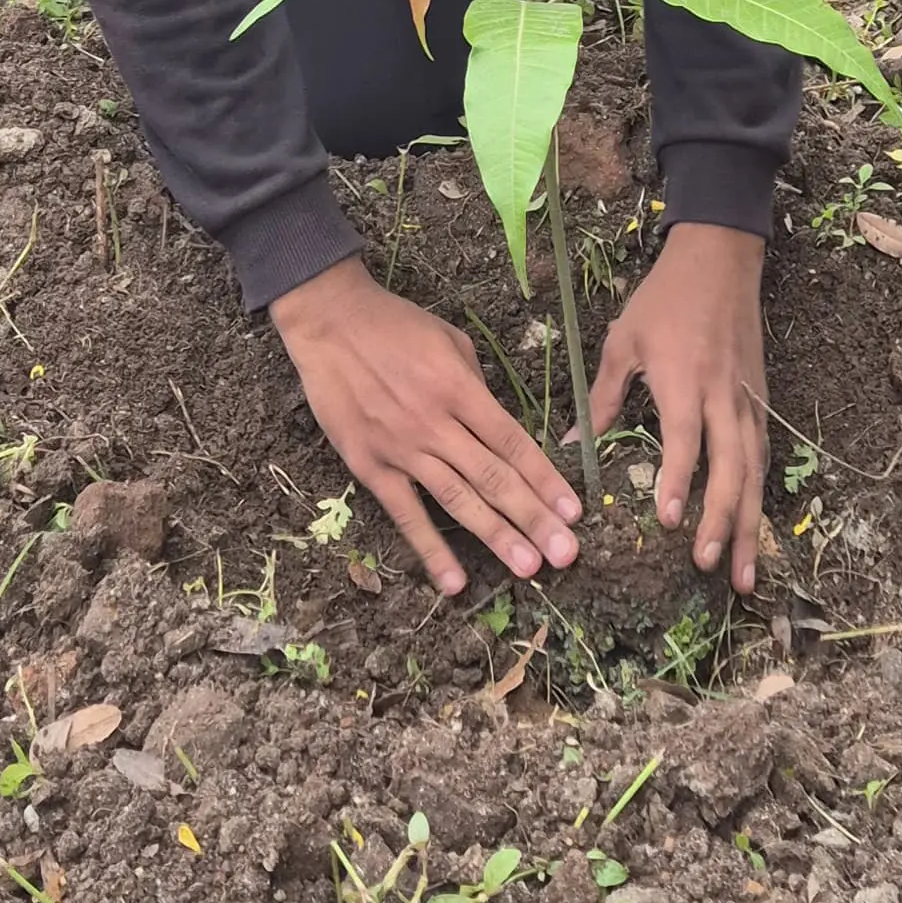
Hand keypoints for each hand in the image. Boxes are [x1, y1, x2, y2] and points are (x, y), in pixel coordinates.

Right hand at [271, 258, 582, 597]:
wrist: (329, 322)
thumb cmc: (395, 326)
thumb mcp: (450, 341)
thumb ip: (476, 386)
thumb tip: (499, 426)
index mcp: (460, 389)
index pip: (512, 441)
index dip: (545, 478)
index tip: (572, 510)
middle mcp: (435, 423)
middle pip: (493, 477)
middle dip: (533, 518)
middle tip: (565, 554)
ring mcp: (402, 449)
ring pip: (458, 499)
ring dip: (495, 536)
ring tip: (528, 568)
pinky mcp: (370, 466)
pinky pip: (405, 513)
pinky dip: (430, 549)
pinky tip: (454, 581)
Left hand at [589, 222, 766, 590]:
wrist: (721, 258)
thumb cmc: (665, 299)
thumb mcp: (624, 340)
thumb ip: (603, 397)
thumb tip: (572, 447)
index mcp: (685, 380)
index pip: (685, 440)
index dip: (679, 482)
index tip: (670, 523)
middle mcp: (723, 397)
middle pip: (732, 469)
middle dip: (722, 520)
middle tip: (708, 565)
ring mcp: (748, 401)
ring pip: (755, 472)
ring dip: (748, 524)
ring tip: (742, 575)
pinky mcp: (760, 401)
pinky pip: (762, 457)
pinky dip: (757, 498)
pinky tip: (751, 530)